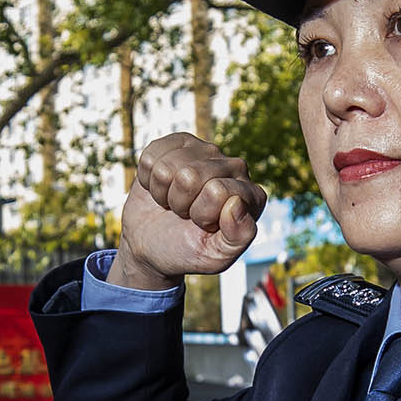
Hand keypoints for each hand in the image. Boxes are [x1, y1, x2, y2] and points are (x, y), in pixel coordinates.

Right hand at [115, 134, 264, 285]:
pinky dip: (148, 179)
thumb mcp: (216, 257)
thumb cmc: (188, 251)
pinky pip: (151, 156)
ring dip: (164, 192)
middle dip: (181, 203)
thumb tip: (235, 204)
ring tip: (174, 203)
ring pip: (168, 166)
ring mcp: (207, 151)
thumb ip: (237, 237)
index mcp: (252, 196)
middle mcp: (235, 167)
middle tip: (186, 215)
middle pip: (190, 175)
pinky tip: (163, 188)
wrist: (155, 245)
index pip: (217, 191)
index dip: (201, 214)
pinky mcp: (180, 143)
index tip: (203, 226)